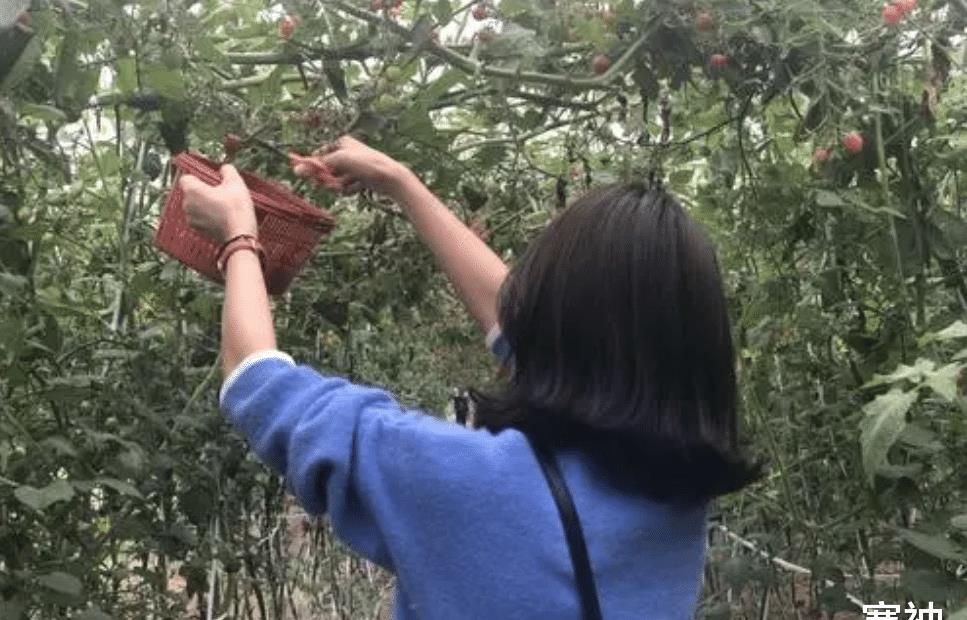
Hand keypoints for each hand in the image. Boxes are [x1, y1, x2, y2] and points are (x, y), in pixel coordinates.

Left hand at [180, 164, 257, 244]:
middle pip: (191, 192)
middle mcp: (187, 204)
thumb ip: (228, 171)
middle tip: (220, 192)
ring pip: (195, 205)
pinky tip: (221, 216)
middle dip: (203, 190)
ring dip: (204, 203)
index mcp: (192, 190)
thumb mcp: (236, 183)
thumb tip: (224, 168)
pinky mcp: (198, 230)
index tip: (210, 180)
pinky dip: (207, 215)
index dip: (198, 177)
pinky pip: (200, 217)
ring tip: (222, 205)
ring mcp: (191, 219)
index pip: (186, 177)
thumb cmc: (236, 209)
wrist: (240, 236)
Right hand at [290, 135, 410, 197]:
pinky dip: (350, 189)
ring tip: (349, 185)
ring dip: (340, 185)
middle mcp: (347, 153)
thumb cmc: (367, 164)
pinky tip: (358, 187)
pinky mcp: (360, 179)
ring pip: (337, 180)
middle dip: (328, 179)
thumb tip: (296, 169)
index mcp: (342, 142)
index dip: (314, 167)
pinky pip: (347, 187)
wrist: (391, 177)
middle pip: (327, 169)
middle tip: (329, 186)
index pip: (320, 155)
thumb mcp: (339, 161)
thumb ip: (317, 165)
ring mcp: (354, 166)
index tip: (309, 178)